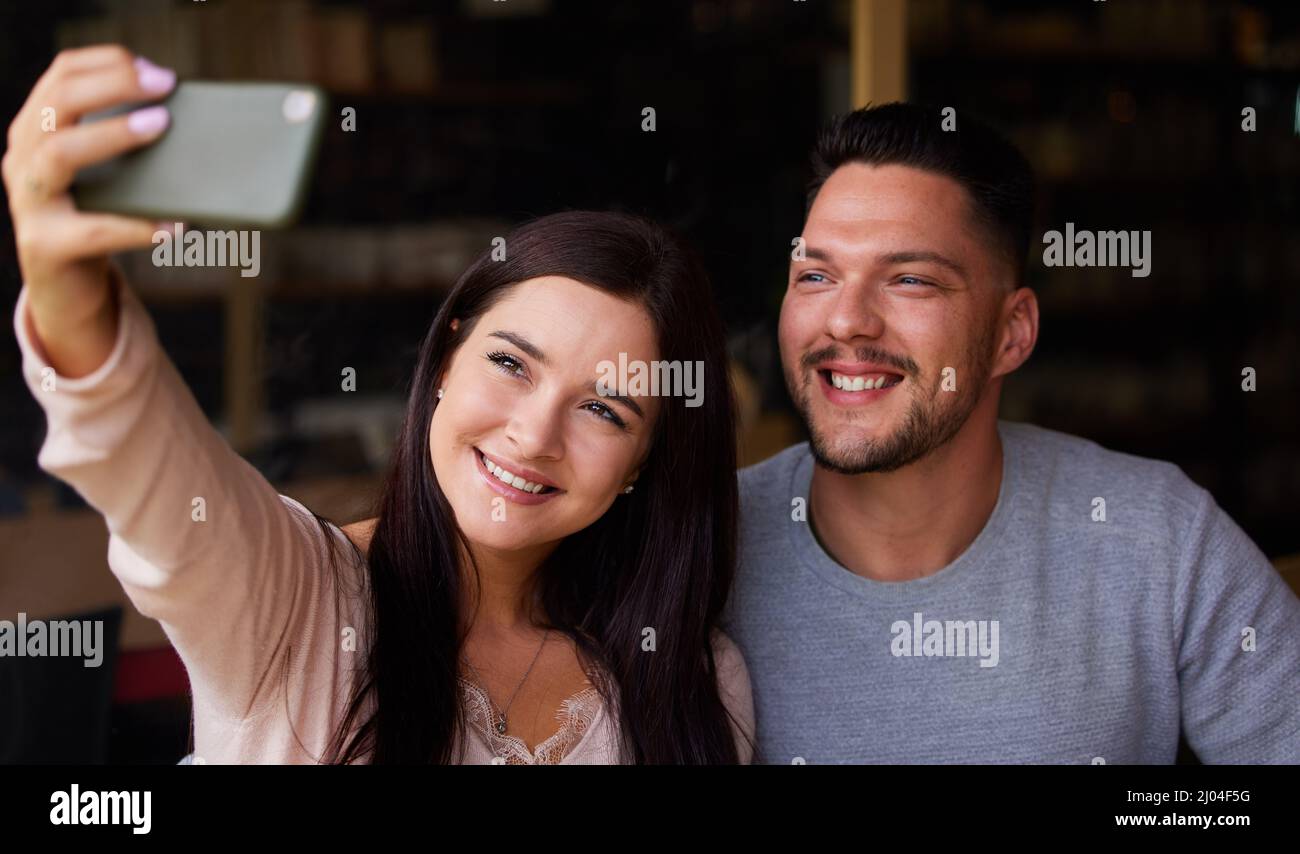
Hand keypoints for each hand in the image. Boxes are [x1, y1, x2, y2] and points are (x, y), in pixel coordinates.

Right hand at [3, 45, 176, 375]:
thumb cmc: (98, 219)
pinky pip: (93, 231)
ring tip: (161, 127)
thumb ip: (130, 146)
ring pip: (59, 154)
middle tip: (165, 86)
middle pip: (57, 103)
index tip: (157, 71)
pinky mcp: (46, 245)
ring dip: (112, 135)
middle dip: (113, 86)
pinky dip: (138, 227)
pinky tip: (176, 226)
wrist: (67, 290)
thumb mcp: (107, 176)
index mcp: (37, 130)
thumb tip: (203, 124)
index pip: (62, 73)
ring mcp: (29, 201)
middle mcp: (22, 157)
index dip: (108, 64)